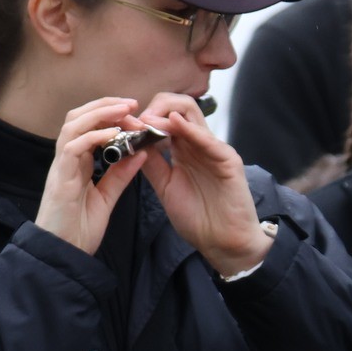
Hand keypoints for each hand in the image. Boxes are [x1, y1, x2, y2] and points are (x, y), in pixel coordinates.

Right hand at [35, 97, 153, 253]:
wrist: (62, 255)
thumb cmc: (79, 230)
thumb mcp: (106, 198)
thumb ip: (120, 176)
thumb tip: (140, 154)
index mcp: (76, 164)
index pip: (88, 126)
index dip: (108, 114)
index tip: (133, 111)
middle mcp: (65, 160)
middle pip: (78, 117)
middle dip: (104, 105)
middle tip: (132, 103)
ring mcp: (60, 168)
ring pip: (72, 125)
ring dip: (99, 114)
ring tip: (124, 110)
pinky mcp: (60, 179)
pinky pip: (73, 148)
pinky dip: (94, 137)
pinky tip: (114, 134)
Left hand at [132, 94, 272, 276]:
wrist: (222, 243)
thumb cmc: (198, 218)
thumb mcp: (164, 186)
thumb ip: (150, 163)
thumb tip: (130, 142)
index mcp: (184, 149)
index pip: (164, 118)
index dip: (143, 117)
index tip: (123, 125)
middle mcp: (199, 144)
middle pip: (178, 107)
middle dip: (154, 107)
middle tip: (135, 120)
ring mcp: (214, 149)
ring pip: (192, 114)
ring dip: (166, 113)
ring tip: (147, 121)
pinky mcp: (228, 160)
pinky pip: (208, 138)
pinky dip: (189, 128)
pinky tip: (173, 125)